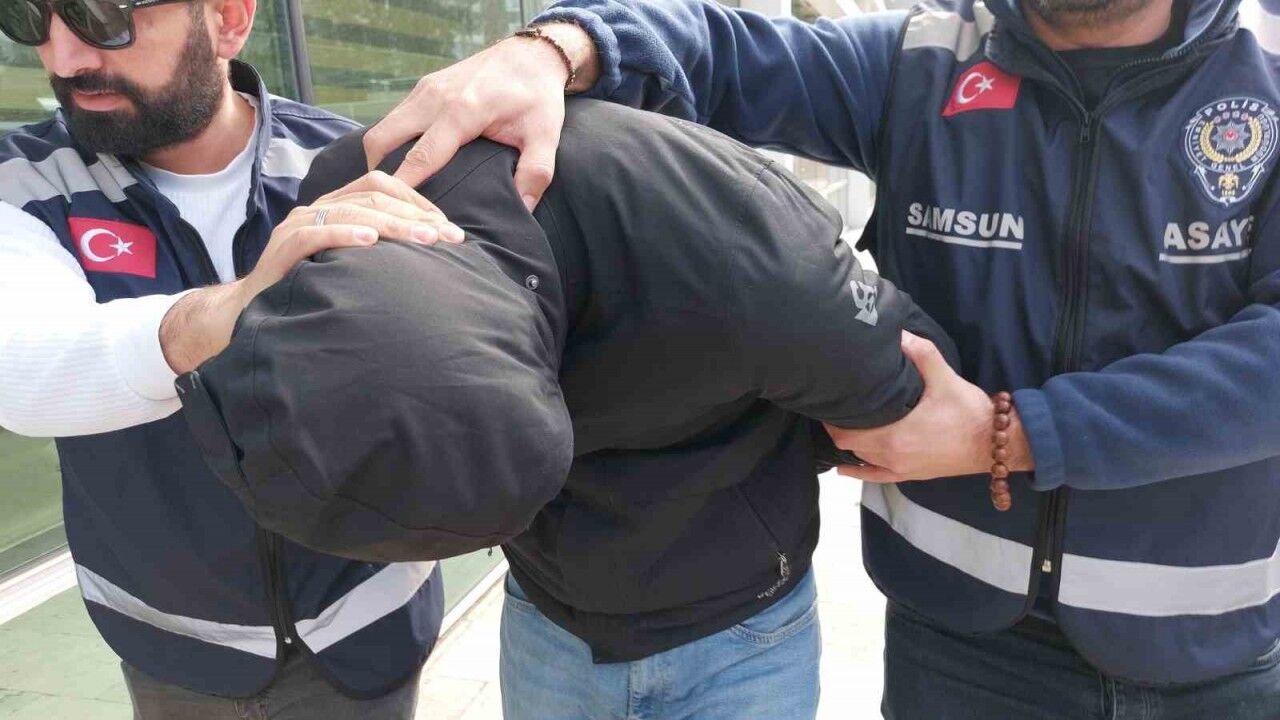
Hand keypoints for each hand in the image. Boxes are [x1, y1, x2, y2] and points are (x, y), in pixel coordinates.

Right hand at [161, 171, 460, 373]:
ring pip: (351, 210)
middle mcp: (319, 209)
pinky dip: (345, 234)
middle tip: (449, 237)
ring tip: (424, 238)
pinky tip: (371, 242)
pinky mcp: (283, 249)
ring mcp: (299, 226)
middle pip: (373, 196)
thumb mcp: (351, 268)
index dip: (418, 201)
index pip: (382, 187)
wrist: (252, 315)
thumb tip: (431, 256)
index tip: (450, 228)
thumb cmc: (311, 291)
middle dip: (416, 214)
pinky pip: (315, 234)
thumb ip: (380, 254)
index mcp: (337, 207)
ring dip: (393, 224)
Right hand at [362, 22, 599, 209]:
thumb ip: (535, 173)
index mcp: (462, 111)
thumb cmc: (538, 96)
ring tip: (395, 190)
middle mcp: (434, 98)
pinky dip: (391, 142)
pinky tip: (405, 163)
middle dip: (380, 174)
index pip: (419, 158)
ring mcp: (425, 89)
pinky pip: (394, 118)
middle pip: (383, 140)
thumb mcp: (546, 136)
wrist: (531, 55)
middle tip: (390, 206)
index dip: (403, 189)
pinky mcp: (424, 86)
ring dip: (382, 158)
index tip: (395, 216)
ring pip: (384, 128)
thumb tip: (522, 208)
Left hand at [825, 332, 1032, 483]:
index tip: (830, 401)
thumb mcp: (944, 377)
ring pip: (860, 459)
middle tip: (835, 407)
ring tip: (843, 423)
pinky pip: (876, 477)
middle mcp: (891, 456)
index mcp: (894, 435)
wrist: (996, 444)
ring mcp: (901, 468)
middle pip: (848, 445)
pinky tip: (845, 467)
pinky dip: (858, 471)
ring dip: (849, 443)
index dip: (832, 418)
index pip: (845, 432)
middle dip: (837, 427)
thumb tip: (899, 332)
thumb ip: (920, 353)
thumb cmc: (969, 412)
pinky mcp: (911, 475)